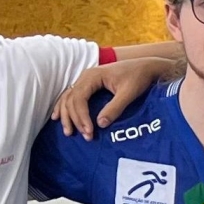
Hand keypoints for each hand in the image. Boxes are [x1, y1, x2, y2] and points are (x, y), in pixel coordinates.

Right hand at [52, 56, 183, 137]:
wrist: (145, 67)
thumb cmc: (138, 78)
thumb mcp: (128, 93)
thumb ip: (115, 108)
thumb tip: (100, 124)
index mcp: (93, 76)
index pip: (79, 98)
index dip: (81, 116)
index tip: (89, 131)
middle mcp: (85, 76)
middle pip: (71, 99)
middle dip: (75, 119)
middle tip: (85, 136)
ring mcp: (85, 80)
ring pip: (68, 98)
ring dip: (67, 115)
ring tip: (69, 132)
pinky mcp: (89, 85)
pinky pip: (72, 96)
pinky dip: (65, 107)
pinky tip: (58, 117)